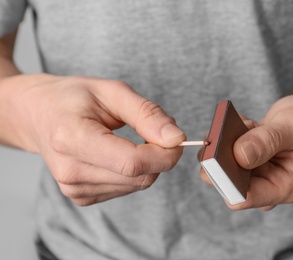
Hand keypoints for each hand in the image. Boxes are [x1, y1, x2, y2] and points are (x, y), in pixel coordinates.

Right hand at [1, 74, 184, 205]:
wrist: (37, 114)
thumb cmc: (72, 98)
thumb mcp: (111, 91)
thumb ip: (146, 114)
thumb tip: (176, 138)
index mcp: (72, 139)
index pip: (132, 163)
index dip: (164, 154)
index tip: (176, 138)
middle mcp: (70, 171)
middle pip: (139, 176)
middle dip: (160, 156)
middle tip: (155, 131)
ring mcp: (74, 188)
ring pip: (138, 184)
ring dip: (148, 163)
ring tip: (130, 138)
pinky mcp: (81, 197)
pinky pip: (127, 188)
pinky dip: (134, 172)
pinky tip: (119, 153)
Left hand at [200, 95, 292, 210]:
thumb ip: (268, 140)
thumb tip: (239, 155)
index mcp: (284, 187)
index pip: (245, 197)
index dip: (226, 180)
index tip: (218, 156)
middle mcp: (265, 185)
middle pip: (228, 183)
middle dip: (221, 158)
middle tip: (227, 132)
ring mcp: (252, 174)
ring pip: (221, 166)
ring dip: (225, 142)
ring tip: (247, 124)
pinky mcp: (243, 161)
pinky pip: (223, 152)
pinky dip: (227, 135)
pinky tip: (246, 122)